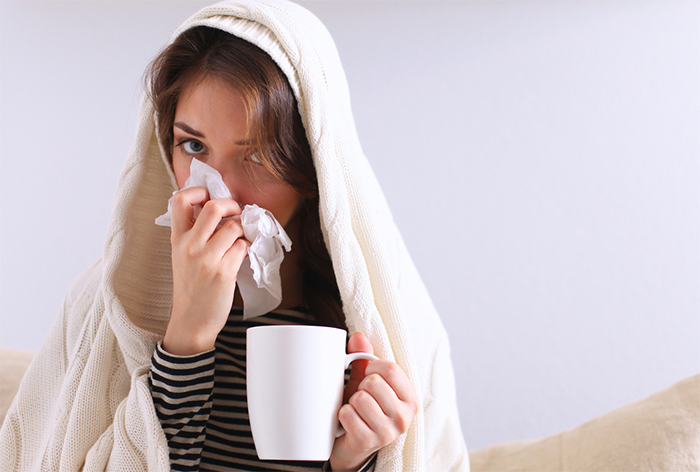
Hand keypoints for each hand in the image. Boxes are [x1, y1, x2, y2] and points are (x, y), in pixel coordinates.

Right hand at [162, 187, 249, 354]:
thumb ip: (194, 234)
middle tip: (236, 213)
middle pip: (213, 207)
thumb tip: (219, 210)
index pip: (180, 200)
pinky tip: (240, 256)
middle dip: (231, 204)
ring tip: (240, 239)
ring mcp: (207, 259)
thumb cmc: (190, 287)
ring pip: (234, 226)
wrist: (192, 320)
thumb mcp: (181, 256)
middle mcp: (190, 246)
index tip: (210, 197)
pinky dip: (246, 247)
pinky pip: (243, 247)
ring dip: (243, 230)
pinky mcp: (224, 272)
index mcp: (177, 239)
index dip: (198, 191)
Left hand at [330, 333, 419, 470]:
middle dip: (361, 385)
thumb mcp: (367, 381)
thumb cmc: (364, 408)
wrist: (353, 444)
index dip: (373, 367)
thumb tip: (358, 337)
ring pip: (360, 398)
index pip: (391, 369)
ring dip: (351, 401)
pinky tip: (349, 422)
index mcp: (410, 399)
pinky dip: (342, 414)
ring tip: (356, 409)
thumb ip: (364, 357)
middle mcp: (404, 417)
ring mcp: (387, 432)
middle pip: (374, 383)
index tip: (369, 373)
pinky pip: (347, 414)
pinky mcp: (367, 442)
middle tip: (362, 396)